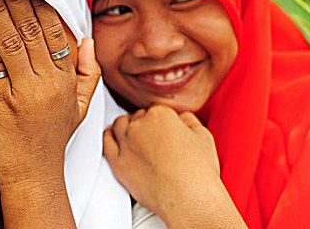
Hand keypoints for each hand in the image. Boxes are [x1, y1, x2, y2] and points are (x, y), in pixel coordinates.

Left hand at [0, 0, 99, 226]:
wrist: (33, 173)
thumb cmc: (53, 137)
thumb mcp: (80, 107)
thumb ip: (88, 73)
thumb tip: (88, 39)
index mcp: (66, 79)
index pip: (56, 31)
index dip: (41, 4)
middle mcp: (47, 82)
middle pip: (32, 30)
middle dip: (16, 0)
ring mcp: (23, 92)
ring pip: (10, 42)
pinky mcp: (0, 102)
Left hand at [104, 106, 245, 227]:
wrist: (188, 199)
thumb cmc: (198, 172)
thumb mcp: (203, 136)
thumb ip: (189, 120)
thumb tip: (181, 118)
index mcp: (160, 114)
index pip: (156, 111)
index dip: (160, 122)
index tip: (163, 131)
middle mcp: (140, 125)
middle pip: (137, 117)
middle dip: (144, 125)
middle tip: (151, 138)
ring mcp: (126, 143)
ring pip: (119, 126)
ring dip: (125, 127)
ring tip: (132, 135)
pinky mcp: (117, 162)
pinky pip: (107, 143)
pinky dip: (109, 138)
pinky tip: (113, 138)